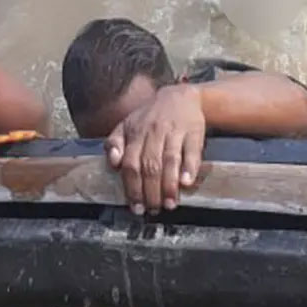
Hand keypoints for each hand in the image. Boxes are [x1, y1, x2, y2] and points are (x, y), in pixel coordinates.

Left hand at [105, 85, 205, 214]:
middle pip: (149, 166)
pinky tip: (186, 183)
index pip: (130, 164)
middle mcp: (153, 132)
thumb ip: (115, 143)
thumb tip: (113, 163)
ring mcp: (174, 132)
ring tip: (169, 205)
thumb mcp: (127, 125)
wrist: (180, 95)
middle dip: (150, 192)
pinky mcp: (193, 132)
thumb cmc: (150, 117)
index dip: (132, 187)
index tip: (135, 206)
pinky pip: (191, 152)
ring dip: (169, 185)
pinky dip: (189, 168)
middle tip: (153, 210)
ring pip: (169, 161)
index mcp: (135, 133)